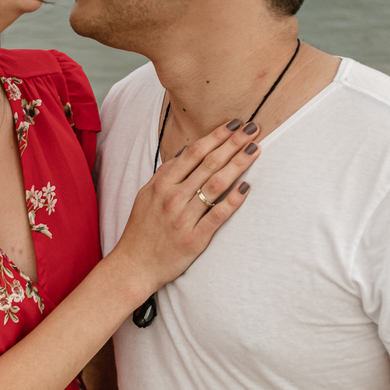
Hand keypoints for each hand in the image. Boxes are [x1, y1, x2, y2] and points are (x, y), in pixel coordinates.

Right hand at [110, 120, 259, 298]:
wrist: (134, 265)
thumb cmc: (142, 229)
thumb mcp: (146, 195)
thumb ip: (166, 174)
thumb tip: (185, 152)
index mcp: (162, 184)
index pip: (193, 153)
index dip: (216, 136)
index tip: (234, 124)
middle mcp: (172, 198)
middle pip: (208, 164)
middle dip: (233, 143)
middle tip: (253, 129)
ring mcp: (184, 218)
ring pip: (215, 185)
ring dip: (237, 164)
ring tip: (254, 150)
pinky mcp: (194, 239)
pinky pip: (217, 215)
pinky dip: (233, 200)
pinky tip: (246, 187)